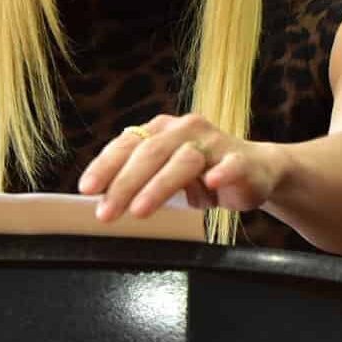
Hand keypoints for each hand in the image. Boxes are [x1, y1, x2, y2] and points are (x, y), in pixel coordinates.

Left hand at [78, 114, 283, 221]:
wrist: (255, 169)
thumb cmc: (201, 173)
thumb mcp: (165, 173)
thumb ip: (139, 179)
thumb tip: (101, 200)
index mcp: (161, 129)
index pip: (127, 144)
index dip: (105, 165)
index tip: (86, 189)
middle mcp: (184, 129)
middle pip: (150, 152)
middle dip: (124, 184)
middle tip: (106, 212)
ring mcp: (213, 142)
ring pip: (184, 160)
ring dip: (159, 185)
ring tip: (139, 211)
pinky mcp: (241, 160)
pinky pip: (230, 164)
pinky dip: (222, 172)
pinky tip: (211, 184)